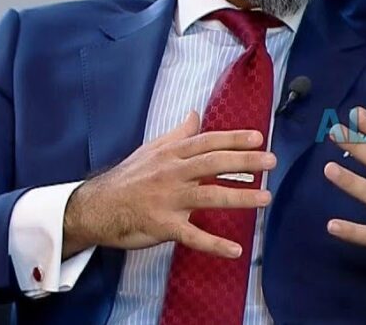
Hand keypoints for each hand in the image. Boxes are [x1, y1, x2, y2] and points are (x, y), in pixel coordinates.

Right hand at [62, 110, 275, 259]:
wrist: (94, 209)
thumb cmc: (128, 178)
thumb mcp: (151, 150)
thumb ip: (178, 134)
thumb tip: (195, 114)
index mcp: (171, 155)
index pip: (207, 142)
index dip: (233, 139)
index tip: (259, 138)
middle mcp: (172, 174)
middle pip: (213, 164)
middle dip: (244, 161)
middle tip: (272, 161)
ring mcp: (168, 201)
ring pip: (209, 197)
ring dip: (240, 197)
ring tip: (265, 198)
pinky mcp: (163, 226)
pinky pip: (193, 237)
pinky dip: (215, 245)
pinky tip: (236, 250)